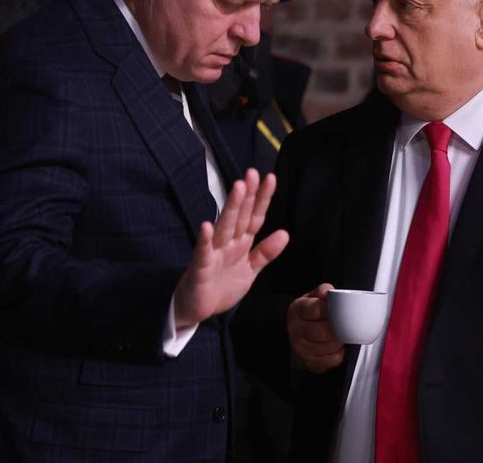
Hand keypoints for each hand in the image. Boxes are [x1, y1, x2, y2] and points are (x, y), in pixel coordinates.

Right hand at [173, 169, 289, 328]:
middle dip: (247, 195)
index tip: (270, 179)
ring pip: (224, 227)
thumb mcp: (249, 270)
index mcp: (241, 243)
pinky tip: (206, 227)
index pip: (254, 218)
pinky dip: (204, 240)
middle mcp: (227, 243)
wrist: (197, 309)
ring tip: (238, 189)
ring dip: (231, 208)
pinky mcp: (200, 268)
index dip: (262, 200)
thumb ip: (265, 253)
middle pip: (240, 216)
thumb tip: (285, 233)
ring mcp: (213, 253)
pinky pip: (203, 252)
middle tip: (252, 174)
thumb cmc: (221, 286)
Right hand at [288, 283, 343, 372]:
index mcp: (297, 310)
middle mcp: (296, 330)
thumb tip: (327, 292)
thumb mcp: (313, 298)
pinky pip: (332, 360)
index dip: (331, 309)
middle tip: (345, 325)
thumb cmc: (310, 313)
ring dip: (339, 341)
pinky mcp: (310, 362)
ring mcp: (301, 348)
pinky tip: (336, 347)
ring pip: (329, 347)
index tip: (341, 309)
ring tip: (340, 334)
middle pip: (322, 331)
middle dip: (337, 329)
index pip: (316, 309)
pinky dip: (339, 354)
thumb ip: (322, 291)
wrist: (297, 331)